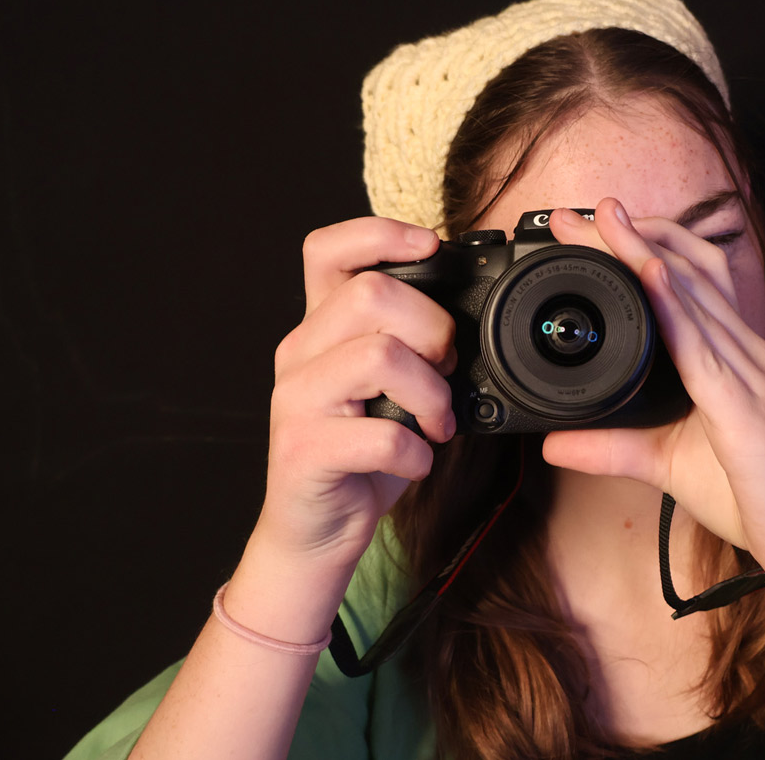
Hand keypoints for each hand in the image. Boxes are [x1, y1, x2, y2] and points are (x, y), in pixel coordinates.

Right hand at [257, 217, 457, 577]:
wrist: (317, 531)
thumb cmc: (363, 454)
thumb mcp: (388, 388)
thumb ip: (410, 346)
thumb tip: (469, 322)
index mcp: (321, 328)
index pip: (327, 249)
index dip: (380, 233)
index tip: (432, 246)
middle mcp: (299, 353)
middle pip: (371, 294)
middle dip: (432, 328)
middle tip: (447, 369)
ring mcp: (295, 400)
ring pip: (378, 357)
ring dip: (431, 393)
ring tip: (437, 422)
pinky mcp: (303, 449)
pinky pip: (380, 434)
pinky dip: (417, 453)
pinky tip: (415, 462)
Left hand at [545, 200, 764, 601]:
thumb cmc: (760, 500)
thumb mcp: (668, 466)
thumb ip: (613, 449)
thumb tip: (553, 444)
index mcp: (736, 360)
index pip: (691, 283)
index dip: (645, 245)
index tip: (593, 225)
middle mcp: (748, 356)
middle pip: (688, 275)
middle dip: (632, 236)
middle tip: (576, 212)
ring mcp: (753, 378)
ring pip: (696, 298)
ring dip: (646, 254)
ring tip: (604, 222)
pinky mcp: (748, 413)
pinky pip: (706, 352)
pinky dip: (674, 312)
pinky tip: (647, 283)